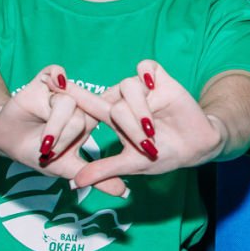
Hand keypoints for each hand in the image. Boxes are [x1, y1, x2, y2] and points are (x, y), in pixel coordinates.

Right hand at [0, 65, 115, 191]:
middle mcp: (80, 103)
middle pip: (88, 113)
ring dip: (53, 129)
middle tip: (52, 151)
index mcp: (91, 119)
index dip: (124, 121)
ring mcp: (63, 91)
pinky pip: (55, 74)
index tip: (137, 134)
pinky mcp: (44, 80)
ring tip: (44, 145)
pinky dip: (54, 81)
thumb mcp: (68, 168)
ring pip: (68, 104)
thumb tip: (125, 193)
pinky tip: (53, 87)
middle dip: (70, 137)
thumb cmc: (39, 154)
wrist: (6, 140)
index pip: (115, 112)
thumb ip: (96, 177)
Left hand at [69, 60, 225, 191]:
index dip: (74, 98)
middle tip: (144, 144)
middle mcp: (124, 99)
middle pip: (110, 101)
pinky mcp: (160, 80)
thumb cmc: (163, 155)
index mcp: (113, 116)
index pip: (88, 105)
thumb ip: (103, 170)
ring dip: (140, 113)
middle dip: (126, 125)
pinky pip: (146, 67)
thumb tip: (73, 183)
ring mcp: (142, 89)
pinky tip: (152, 87)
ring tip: (153, 132)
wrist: (196, 146)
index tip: (54, 89)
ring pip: (127, 88)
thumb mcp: (132, 164)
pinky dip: (147, 75)